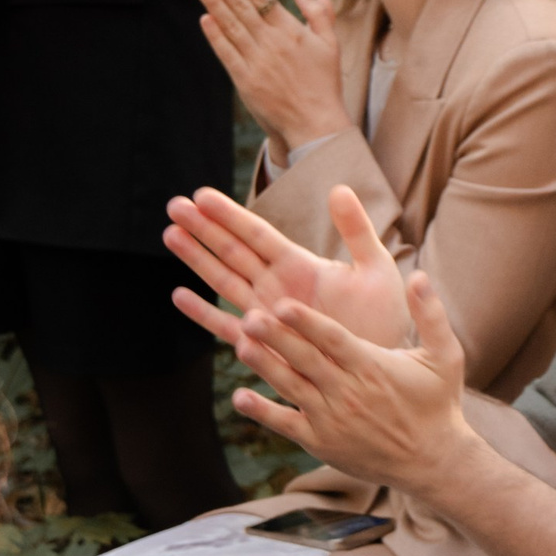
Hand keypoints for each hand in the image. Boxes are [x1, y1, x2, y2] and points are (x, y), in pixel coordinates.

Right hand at [165, 181, 412, 352]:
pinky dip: (204, 314)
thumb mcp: (376, 269)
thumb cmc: (385, 320)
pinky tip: (179, 296)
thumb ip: (357, 231)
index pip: (257, 233)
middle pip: (232, 251)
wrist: (384, 366)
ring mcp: (267, 315)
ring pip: (223, 281)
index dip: (229, 215)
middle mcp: (277, 286)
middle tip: (173, 205)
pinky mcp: (264, 345)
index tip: (202, 194)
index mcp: (299, 265)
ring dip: (196, 259)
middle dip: (203, 229)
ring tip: (170, 234)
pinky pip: (227, 328)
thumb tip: (339, 188)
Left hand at [196, 0, 352, 151]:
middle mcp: (272, 43)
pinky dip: (215, 36)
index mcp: (292, 31)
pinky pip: (227, 53)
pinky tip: (205, 19)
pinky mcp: (246, 81)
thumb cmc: (325, 83)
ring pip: (231, 26)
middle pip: (242, 6)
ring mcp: (257, 61)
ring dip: (213, 3)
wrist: (316, 123)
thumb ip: (318, 13)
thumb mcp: (330, 44)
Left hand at [224, 268, 468, 495]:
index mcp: (373, 366)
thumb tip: (421, 276)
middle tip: (250, 317)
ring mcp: (332, 419)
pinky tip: (239, 397)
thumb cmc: (439, 403)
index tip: (283, 304)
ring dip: (264, 367)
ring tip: (239, 345)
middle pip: (306, 360)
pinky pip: (286, 425)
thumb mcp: (445, 356)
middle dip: (276, 338)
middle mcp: (349, 392)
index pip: (334, 339)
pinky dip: (262, 412)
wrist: (433, 460)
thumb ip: (431, 315)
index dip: (307, 322)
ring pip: (291, 387)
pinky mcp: (321, 442)